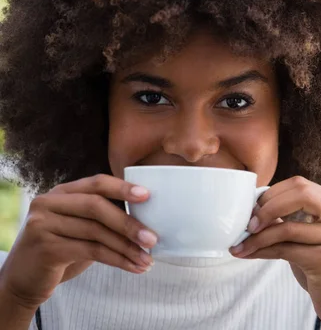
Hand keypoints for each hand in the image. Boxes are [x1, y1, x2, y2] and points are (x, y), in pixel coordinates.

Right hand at [0, 174, 157, 309]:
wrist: (23, 280)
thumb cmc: (61, 250)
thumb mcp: (80, 227)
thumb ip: (102, 217)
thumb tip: (147, 218)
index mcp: (61, 192)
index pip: (96, 183)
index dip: (122, 188)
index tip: (147, 195)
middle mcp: (49, 203)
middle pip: (97, 207)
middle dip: (128, 223)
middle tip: (153, 238)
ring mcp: (43, 224)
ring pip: (96, 232)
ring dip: (127, 247)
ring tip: (147, 259)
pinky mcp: (45, 248)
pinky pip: (90, 251)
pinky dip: (117, 259)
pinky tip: (133, 267)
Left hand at [229, 176, 320, 328]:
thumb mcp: (311, 238)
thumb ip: (291, 218)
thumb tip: (255, 207)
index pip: (301, 185)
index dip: (272, 193)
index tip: (253, 208)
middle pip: (299, 193)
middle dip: (266, 206)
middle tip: (248, 223)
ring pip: (287, 227)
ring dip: (257, 236)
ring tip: (240, 243)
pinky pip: (285, 249)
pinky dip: (261, 250)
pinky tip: (248, 254)